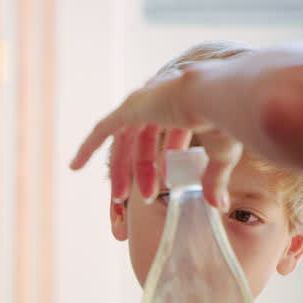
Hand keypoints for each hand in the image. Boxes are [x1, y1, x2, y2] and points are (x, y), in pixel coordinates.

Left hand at [69, 69, 243, 211]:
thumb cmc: (227, 119)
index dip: (165, 164)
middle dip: (141, 173)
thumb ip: (215, 177)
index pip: (169, 137)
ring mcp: (144, 103)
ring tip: (119, 198)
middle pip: (142, 144)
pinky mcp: (129, 108)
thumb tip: (219, 205)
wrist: (219, 96)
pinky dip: (88, 147)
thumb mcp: (222, 152)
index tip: (166, 186)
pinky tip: (74, 166)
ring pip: (124, 143)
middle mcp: (163, 102)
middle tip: (139, 198)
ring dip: (120, 171)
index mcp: (187, 107)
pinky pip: (102, 130)